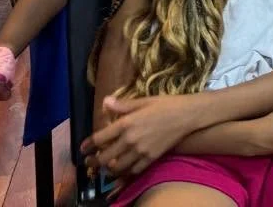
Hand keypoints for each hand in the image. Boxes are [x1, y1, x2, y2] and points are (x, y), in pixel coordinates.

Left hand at [82, 93, 203, 176]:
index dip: (88, 145)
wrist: (189, 114)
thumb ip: (122, 105)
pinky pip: (133, 170)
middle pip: (105, 157)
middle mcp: (130, 139)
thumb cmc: (167, 104)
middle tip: (90, 163)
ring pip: (117, 166)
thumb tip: (105, 102)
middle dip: (94, 162)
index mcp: (126, 123)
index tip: (83, 149)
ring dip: (108, 168)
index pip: (100, 138)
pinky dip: (125, 171)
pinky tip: (124, 168)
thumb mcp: (144, 101)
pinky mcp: (151, 158)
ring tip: (105, 167)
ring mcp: (141, 151)